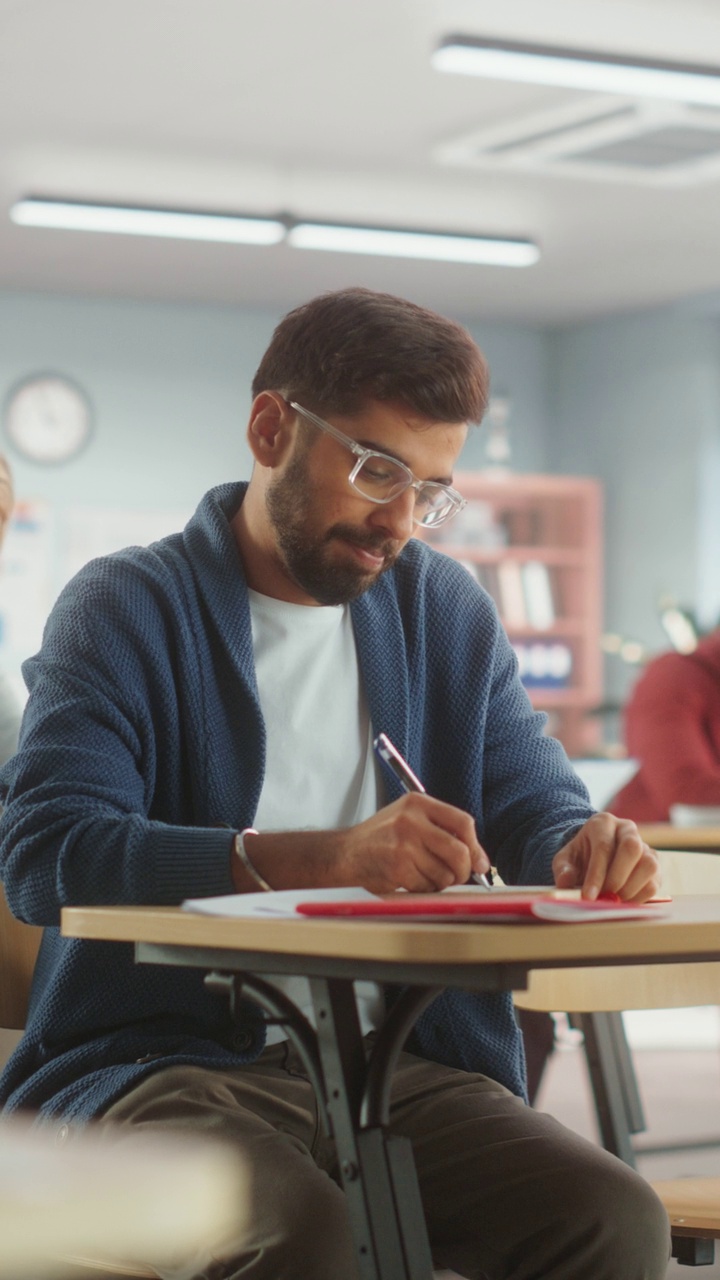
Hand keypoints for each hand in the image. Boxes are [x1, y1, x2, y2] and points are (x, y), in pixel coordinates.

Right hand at [338, 792, 489, 893]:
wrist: (346, 854)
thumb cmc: (382, 839)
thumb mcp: (409, 820)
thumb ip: (442, 832)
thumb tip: (479, 860)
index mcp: (418, 803)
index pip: (463, 822)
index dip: (476, 847)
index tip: (480, 863)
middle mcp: (411, 820)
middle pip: (459, 851)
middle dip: (463, 871)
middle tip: (456, 877)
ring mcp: (403, 843)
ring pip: (444, 873)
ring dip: (439, 882)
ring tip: (423, 875)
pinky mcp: (396, 866)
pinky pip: (427, 886)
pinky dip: (423, 889)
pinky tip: (409, 880)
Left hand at [552, 812, 660, 901]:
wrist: (593, 855)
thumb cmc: (580, 856)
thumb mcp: (565, 860)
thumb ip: (563, 869)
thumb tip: (565, 882)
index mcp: (603, 823)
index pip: (604, 846)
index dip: (596, 874)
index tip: (588, 896)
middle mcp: (628, 829)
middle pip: (632, 848)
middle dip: (617, 878)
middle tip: (603, 897)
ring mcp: (645, 846)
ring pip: (649, 864)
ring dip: (630, 888)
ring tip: (613, 900)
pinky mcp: (655, 866)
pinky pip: (654, 882)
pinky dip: (639, 897)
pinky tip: (623, 902)